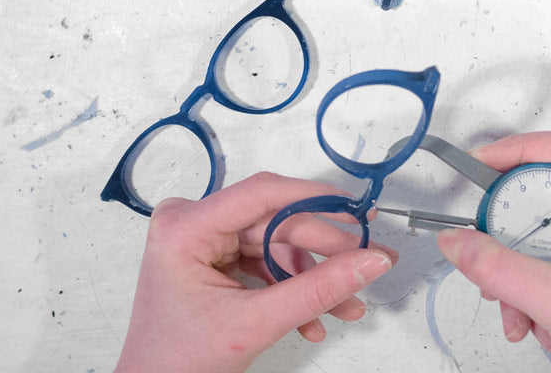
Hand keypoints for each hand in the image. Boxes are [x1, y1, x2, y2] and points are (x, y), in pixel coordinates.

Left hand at [114, 172, 396, 372]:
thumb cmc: (180, 361)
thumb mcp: (255, 324)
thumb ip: (317, 290)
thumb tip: (370, 261)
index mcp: (184, 228)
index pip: (261, 194)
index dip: (315, 198)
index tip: (357, 210)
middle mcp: (190, 222)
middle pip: (275, 222)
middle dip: (324, 251)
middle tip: (368, 261)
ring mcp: (203, 238)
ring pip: (277, 243)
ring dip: (312, 278)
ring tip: (345, 307)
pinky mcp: (215, 255)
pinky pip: (266, 260)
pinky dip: (292, 287)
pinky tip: (313, 319)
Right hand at [436, 131, 550, 372]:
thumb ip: (503, 270)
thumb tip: (460, 240)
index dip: (524, 151)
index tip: (482, 160)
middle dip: (515, 227)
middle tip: (488, 234)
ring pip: (542, 226)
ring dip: (517, 265)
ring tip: (516, 299)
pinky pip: (542, 253)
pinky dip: (523, 283)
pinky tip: (528, 314)